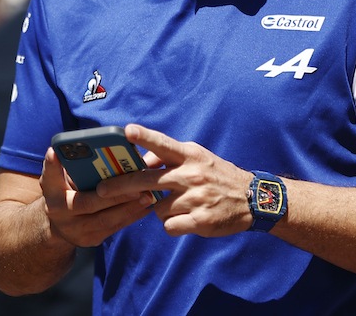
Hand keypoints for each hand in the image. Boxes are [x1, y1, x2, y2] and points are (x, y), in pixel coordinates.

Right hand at [40, 147, 153, 247]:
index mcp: (51, 191)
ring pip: (104, 219)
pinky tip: (145, 206)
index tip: (54, 151)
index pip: (49, 176)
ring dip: (128, 207)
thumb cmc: (68, 191)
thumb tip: (99, 147)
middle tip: (135, 186)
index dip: (52, 165)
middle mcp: (59, 211)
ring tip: (147, 195)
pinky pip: (113, 228)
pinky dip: (131, 216)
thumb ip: (76, 165)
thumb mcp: (65, 177)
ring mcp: (74, 229)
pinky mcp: (89, 240)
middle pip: (86, 203)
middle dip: (113, 195)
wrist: (60, 225)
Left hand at [97, 124, 252, 237]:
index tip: (127, 131)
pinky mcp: (199, 220)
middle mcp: (191, 175)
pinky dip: (172, 224)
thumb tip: (142, 162)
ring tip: (180, 205)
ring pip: (155, 207)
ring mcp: (195, 198)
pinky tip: (186, 219)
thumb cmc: (218, 176)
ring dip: (160, 209)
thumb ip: (170, 158)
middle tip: (101, 190)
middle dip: (120, 186)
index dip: (144, 137)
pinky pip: (168, 225)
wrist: (254, 200)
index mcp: (190, 156)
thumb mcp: (198, 159)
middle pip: (146, 180)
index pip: (163, 144)